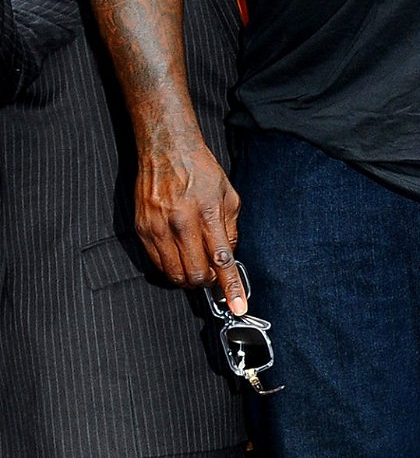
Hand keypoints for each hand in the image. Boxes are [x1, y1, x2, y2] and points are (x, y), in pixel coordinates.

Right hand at [135, 138, 246, 313]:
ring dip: (187, 277)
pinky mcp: (142, 229)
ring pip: (174, 273)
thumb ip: (231, 228)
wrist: (166, 150)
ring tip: (194, 264)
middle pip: (196, 274)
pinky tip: (177, 253)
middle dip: (207, 281)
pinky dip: (169, 266)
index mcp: (208, 214)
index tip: (238, 307)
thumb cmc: (201, 170)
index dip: (231, 288)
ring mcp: (158, 227)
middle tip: (211, 274)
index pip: (222, 260)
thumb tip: (229, 257)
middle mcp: (181, 223)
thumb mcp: (228, 195)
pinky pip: (157, 263)